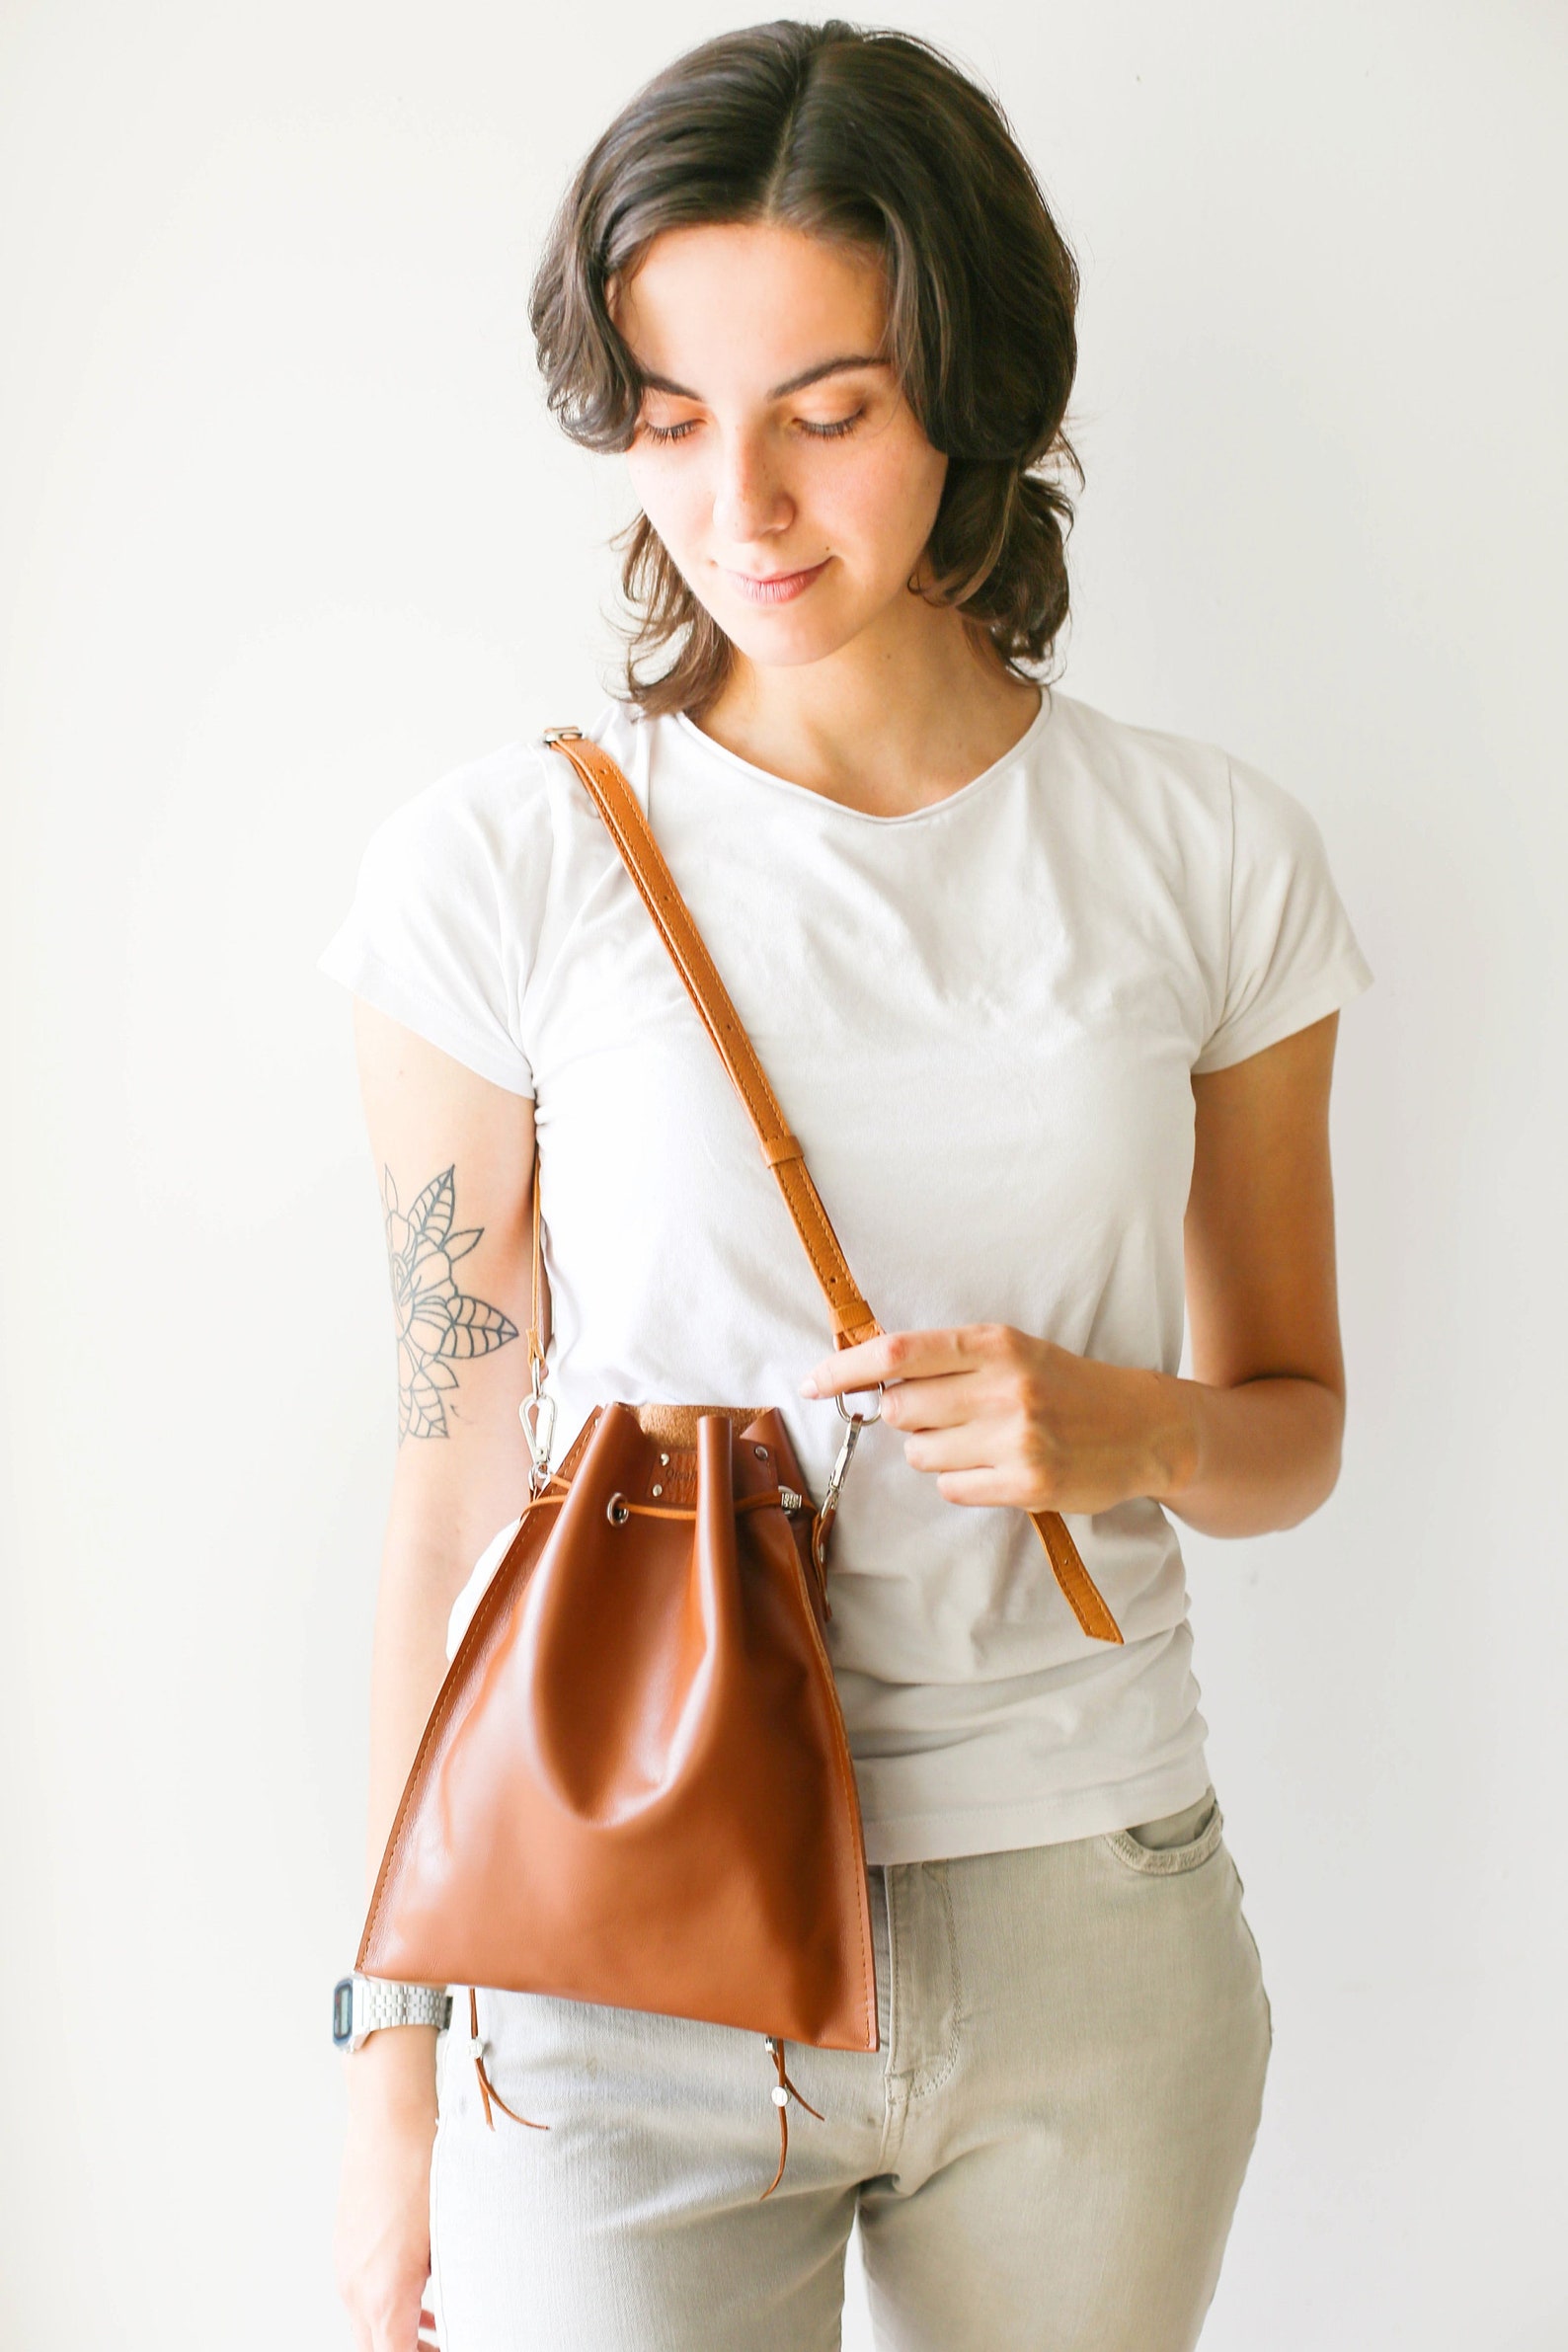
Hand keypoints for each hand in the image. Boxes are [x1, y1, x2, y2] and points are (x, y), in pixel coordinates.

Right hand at [336, 2037, 439, 2351]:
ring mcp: (346, 2266)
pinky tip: (420, 2303)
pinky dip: (387, 2308)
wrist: (390, 2116)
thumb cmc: (424, 2167)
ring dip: (398, 2336)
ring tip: (439, 2335)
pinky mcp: (346, 2245)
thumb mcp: (448, 2238)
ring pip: (367, 2323)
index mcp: (382, 2293)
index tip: (447, 2350)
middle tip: (445, 2348)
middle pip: (375, 2348)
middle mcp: (355, 2287)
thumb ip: (447, 2289)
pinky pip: (362, 2293)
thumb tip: (459, 2310)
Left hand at [801, 1323, 1197, 1518]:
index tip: (813, 1383)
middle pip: (901, 1409)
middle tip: (944, 1416)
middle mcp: (1004, 1386)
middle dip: (906, 1417)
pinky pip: (953, 1488)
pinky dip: (963, 1481)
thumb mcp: (1013, 1351)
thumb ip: (948, 1360)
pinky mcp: (1028, 1483)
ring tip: (981, 1441)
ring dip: (936, 1453)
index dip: (845, 1369)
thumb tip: (870, 1378)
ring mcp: (1017, 1437)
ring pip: (922, 1455)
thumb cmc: (1065, 1385)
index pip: (898, 1352)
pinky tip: (998, 1467)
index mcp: (995, 1343)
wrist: (1144, 1427)